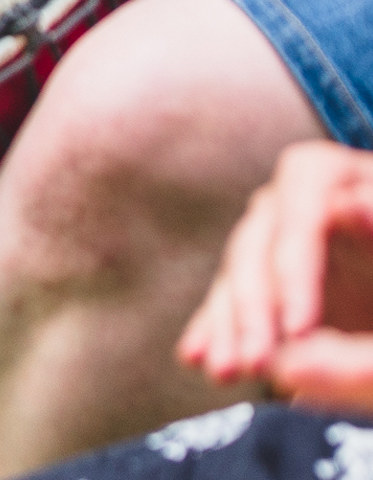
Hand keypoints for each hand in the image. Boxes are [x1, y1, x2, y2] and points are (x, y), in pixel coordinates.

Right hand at [180, 142, 372, 408]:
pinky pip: (229, 299)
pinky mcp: (264, 274)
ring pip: (238, 274)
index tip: (299, 328)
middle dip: (254, 309)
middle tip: (257, 364)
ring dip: (229, 326)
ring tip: (226, 373)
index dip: (294, 267)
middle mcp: (299, 197)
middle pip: (258, 242)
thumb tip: (351, 202)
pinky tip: (198, 358)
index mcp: (339, 176)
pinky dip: (217, 329)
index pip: (301, 208)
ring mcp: (275, 233)